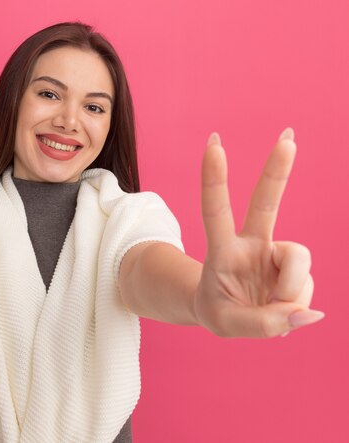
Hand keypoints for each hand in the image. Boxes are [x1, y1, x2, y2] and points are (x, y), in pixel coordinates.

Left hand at [194, 128, 322, 337]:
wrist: (229, 313)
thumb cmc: (219, 310)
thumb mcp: (225, 325)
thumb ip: (262, 324)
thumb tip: (307, 312)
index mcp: (222, 249)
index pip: (215, 211)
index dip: (215, 180)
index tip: (214, 145)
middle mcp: (250, 243)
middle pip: (265, 204)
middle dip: (277, 171)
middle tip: (288, 137)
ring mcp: (275, 252)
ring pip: (299, 260)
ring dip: (290, 291)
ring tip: (272, 308)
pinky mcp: (294, 267)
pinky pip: (307, 288)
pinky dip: (298, 306)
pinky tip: (283, 309)